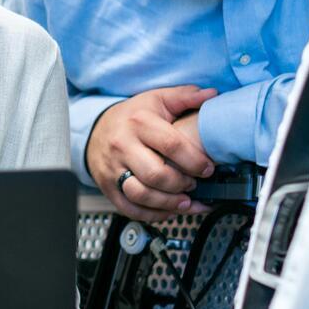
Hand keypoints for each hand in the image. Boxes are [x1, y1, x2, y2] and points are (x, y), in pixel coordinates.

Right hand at [88, 86, 217, 221]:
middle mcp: (123, 146)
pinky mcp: (108, 187)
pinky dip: (152, 214)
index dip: (194, 161)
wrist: (96, 130)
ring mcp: (113, 169)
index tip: (207, 168)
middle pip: (156, 174)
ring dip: (169, 203)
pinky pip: (130, 208)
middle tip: (194, 183)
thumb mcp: (157, 100)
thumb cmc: (132, 117)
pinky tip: (168, 210)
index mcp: (139, 123)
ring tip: (185, 200)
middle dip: (182, 184)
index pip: (171, 145)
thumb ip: (185, 96)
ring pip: (141, 194)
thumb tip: (212, 94)